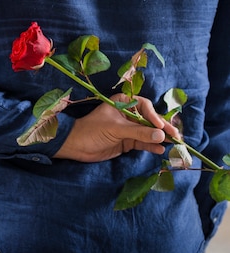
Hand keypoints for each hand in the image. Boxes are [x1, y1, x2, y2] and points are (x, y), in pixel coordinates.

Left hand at [53, 94, 179, 162]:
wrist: (76, 146)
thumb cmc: (91, 130)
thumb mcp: (115, 129)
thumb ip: (138, 132)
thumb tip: (161, 134)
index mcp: (122, 103)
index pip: (144, 106)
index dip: (153, 115)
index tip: (160, 126)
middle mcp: (127, 115)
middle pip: (149, 119)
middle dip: (162, 127)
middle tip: (176, 135)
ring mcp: (128, 129)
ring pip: (149, 132)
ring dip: (160, 137)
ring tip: (174, 143)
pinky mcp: (127, 142)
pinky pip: (143, 143)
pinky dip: (152, 146)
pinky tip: (161, 149)